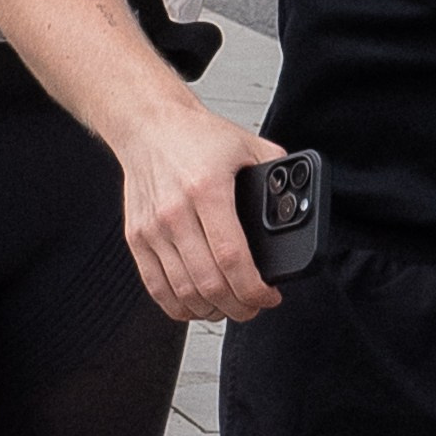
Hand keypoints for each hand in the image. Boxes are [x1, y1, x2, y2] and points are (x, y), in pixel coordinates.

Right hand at [116, 95, 285, 324]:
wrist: (148, 125)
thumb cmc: (195, 136)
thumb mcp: (246, 144)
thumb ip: (276, 170)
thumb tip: (298, 198)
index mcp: (207, 190)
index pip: (232, 257)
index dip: (254, 288)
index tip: (269, 296)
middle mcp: (176, 212)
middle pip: (209, 282)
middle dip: (239, 306)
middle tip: (254, 306)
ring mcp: (153, 228)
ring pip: (183, 291)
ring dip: (211, 310)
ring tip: (230, 307)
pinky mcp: (137, 238)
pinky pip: (156, 287)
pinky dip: (178, 306)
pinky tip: (197, 305)